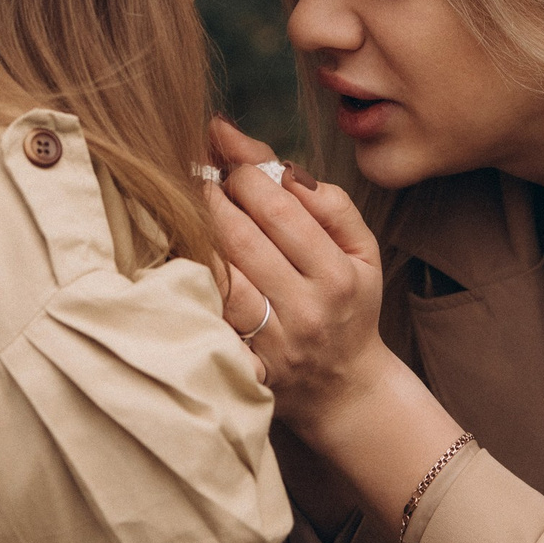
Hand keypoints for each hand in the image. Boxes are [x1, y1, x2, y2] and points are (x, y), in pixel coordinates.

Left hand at [205, 116, 386, 432]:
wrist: (345, 389)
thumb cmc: (350, 305)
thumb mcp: (363, 252)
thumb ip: (332, 205)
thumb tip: (285, 168)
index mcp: (336, 274)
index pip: (281, 209)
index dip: (245, 173)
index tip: (226, 152)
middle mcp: (305, 308)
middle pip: (243, 238)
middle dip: (214, 195)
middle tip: (199, 173)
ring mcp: (271, 341)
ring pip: (219, 276)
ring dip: (195, 233)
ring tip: (184, 204)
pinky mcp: (245, 364)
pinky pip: (208, 316)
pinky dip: (191, 284)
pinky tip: (180, 255)